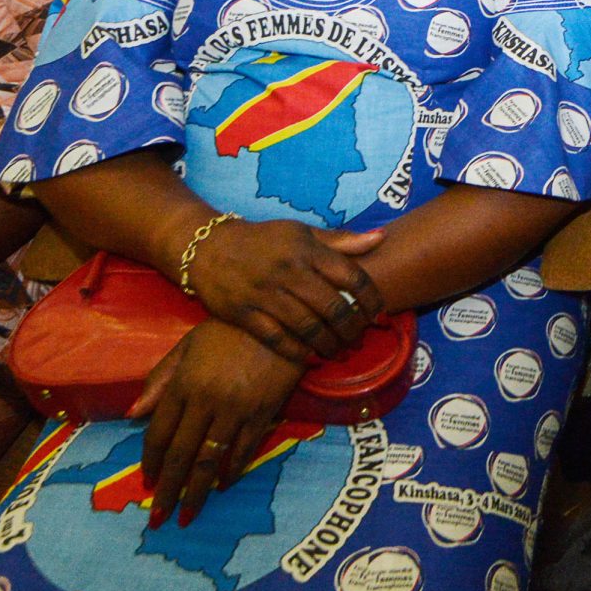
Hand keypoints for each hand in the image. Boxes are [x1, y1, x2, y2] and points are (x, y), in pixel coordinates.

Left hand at [132, 320, 302, 526]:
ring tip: (188, 515)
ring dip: (196, 492)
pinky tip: (222, 485)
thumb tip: (131, 415)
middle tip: (159, 518)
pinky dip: (231, 471)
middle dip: (169, 490)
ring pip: (210, 459)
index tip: (147, 484)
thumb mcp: (187, 346)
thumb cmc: (227, 330)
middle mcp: (205, 400)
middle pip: (181, 454)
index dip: (151, 462)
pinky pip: (244, 449)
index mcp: (183, 383)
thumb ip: (160, 380)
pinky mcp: (263, 412)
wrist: (279, 319)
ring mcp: (235, 408)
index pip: (159, 432)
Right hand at [188, 218, 386, 361]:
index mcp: (307, 249)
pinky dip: (297, 352)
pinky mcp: (243, 313)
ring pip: (308, 327)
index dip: (372, 300)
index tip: (378, 315)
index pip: (352, 276)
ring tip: (338, 352)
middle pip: (333, 307)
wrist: (209, 247)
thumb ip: (341, 240)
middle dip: (352, 329)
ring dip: (329, 345)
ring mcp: (265, 293)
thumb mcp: (302, 233)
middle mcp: (289, 271)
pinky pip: (277, 339)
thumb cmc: (264, 241)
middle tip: (358, 339)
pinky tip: (310, 358)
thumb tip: (381, 238)